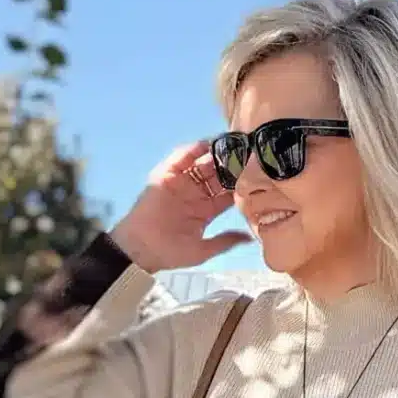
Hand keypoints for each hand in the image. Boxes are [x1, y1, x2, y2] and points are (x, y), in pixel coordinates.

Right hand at [110, 140, 251, 273]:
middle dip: (231, 165)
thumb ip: (225, 241)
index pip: (227, 193)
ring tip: (230, 144)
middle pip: (217, 175)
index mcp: (206, 210)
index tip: (256, 175)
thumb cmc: (169, 253)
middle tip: (247, 152)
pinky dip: (192, 151)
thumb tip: (249, 238)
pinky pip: (181, 159)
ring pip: (202, 163)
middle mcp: (195, 194)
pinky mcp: (166, 175)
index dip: (241, 184)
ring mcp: (181, 183)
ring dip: (215, 154)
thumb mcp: (202, 250)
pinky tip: (206, 146)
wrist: (141, 249)